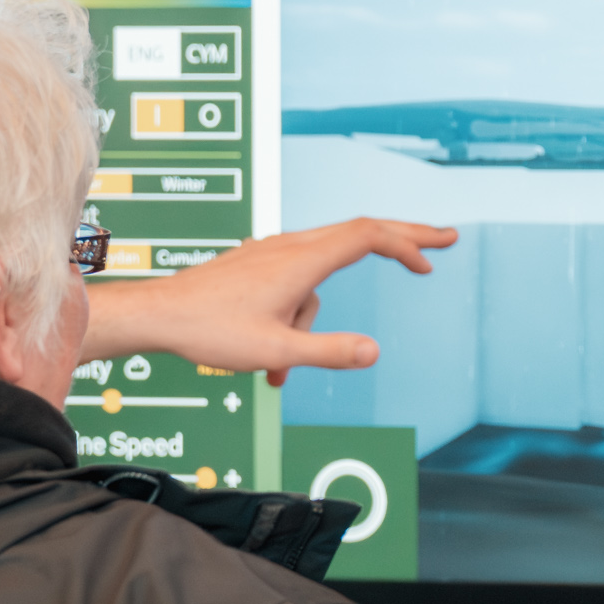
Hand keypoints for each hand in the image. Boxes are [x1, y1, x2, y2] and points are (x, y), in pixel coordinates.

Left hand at [83, 219, 456, 385]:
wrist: (160, 315)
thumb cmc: (210, 331)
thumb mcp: (276, 350)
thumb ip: (328, 351)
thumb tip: (373, 351)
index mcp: (300, 260)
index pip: (368, 235)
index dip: (407, 241)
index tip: (434, 255)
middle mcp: (290, 247)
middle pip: (359, 232)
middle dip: (402, 239)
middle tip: (443, 239)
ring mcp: (272, 252)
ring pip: (319, 279)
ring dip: (311, 324)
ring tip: (278, 371)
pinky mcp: (258, 264)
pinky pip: (295, 284)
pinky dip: (296, 316)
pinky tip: (271, 355)